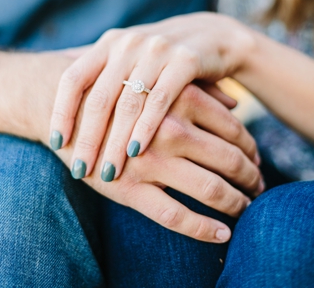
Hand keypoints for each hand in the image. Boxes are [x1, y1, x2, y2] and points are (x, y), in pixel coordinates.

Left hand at [50, 12, 254, 180]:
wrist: (216, 36)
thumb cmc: (160, 57)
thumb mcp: (126, 56)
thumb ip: (95, 70)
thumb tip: (51, 87)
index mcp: (108, 44)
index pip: (73, 79)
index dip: (61, 111)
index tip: (56, 143)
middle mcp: (127, 44)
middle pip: (98, 97)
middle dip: (87, 138)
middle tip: (79, 169)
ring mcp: (156, 50)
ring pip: (128, 103)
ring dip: (116, 141)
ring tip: (107, 172)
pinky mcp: (185, 61)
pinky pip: (161, 100)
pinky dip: (146, 128)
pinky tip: (137, 152)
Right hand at [53, 83, 263, 242]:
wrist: (54, 104)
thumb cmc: (110, 90)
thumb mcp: (150, 80)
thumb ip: (194, 87)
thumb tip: (236, 103)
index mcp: (176, 98)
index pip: (232, 129)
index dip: (251, 148)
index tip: (257, 159)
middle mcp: (167, 129)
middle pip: (229, 160)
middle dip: (251, 177)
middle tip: (259, 186)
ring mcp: (147, 161)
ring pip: (210, 189)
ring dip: (237, 203)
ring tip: (246, 208)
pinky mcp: (126, 188)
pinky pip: (175, 216)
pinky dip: (205, 229)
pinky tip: (221, 233)